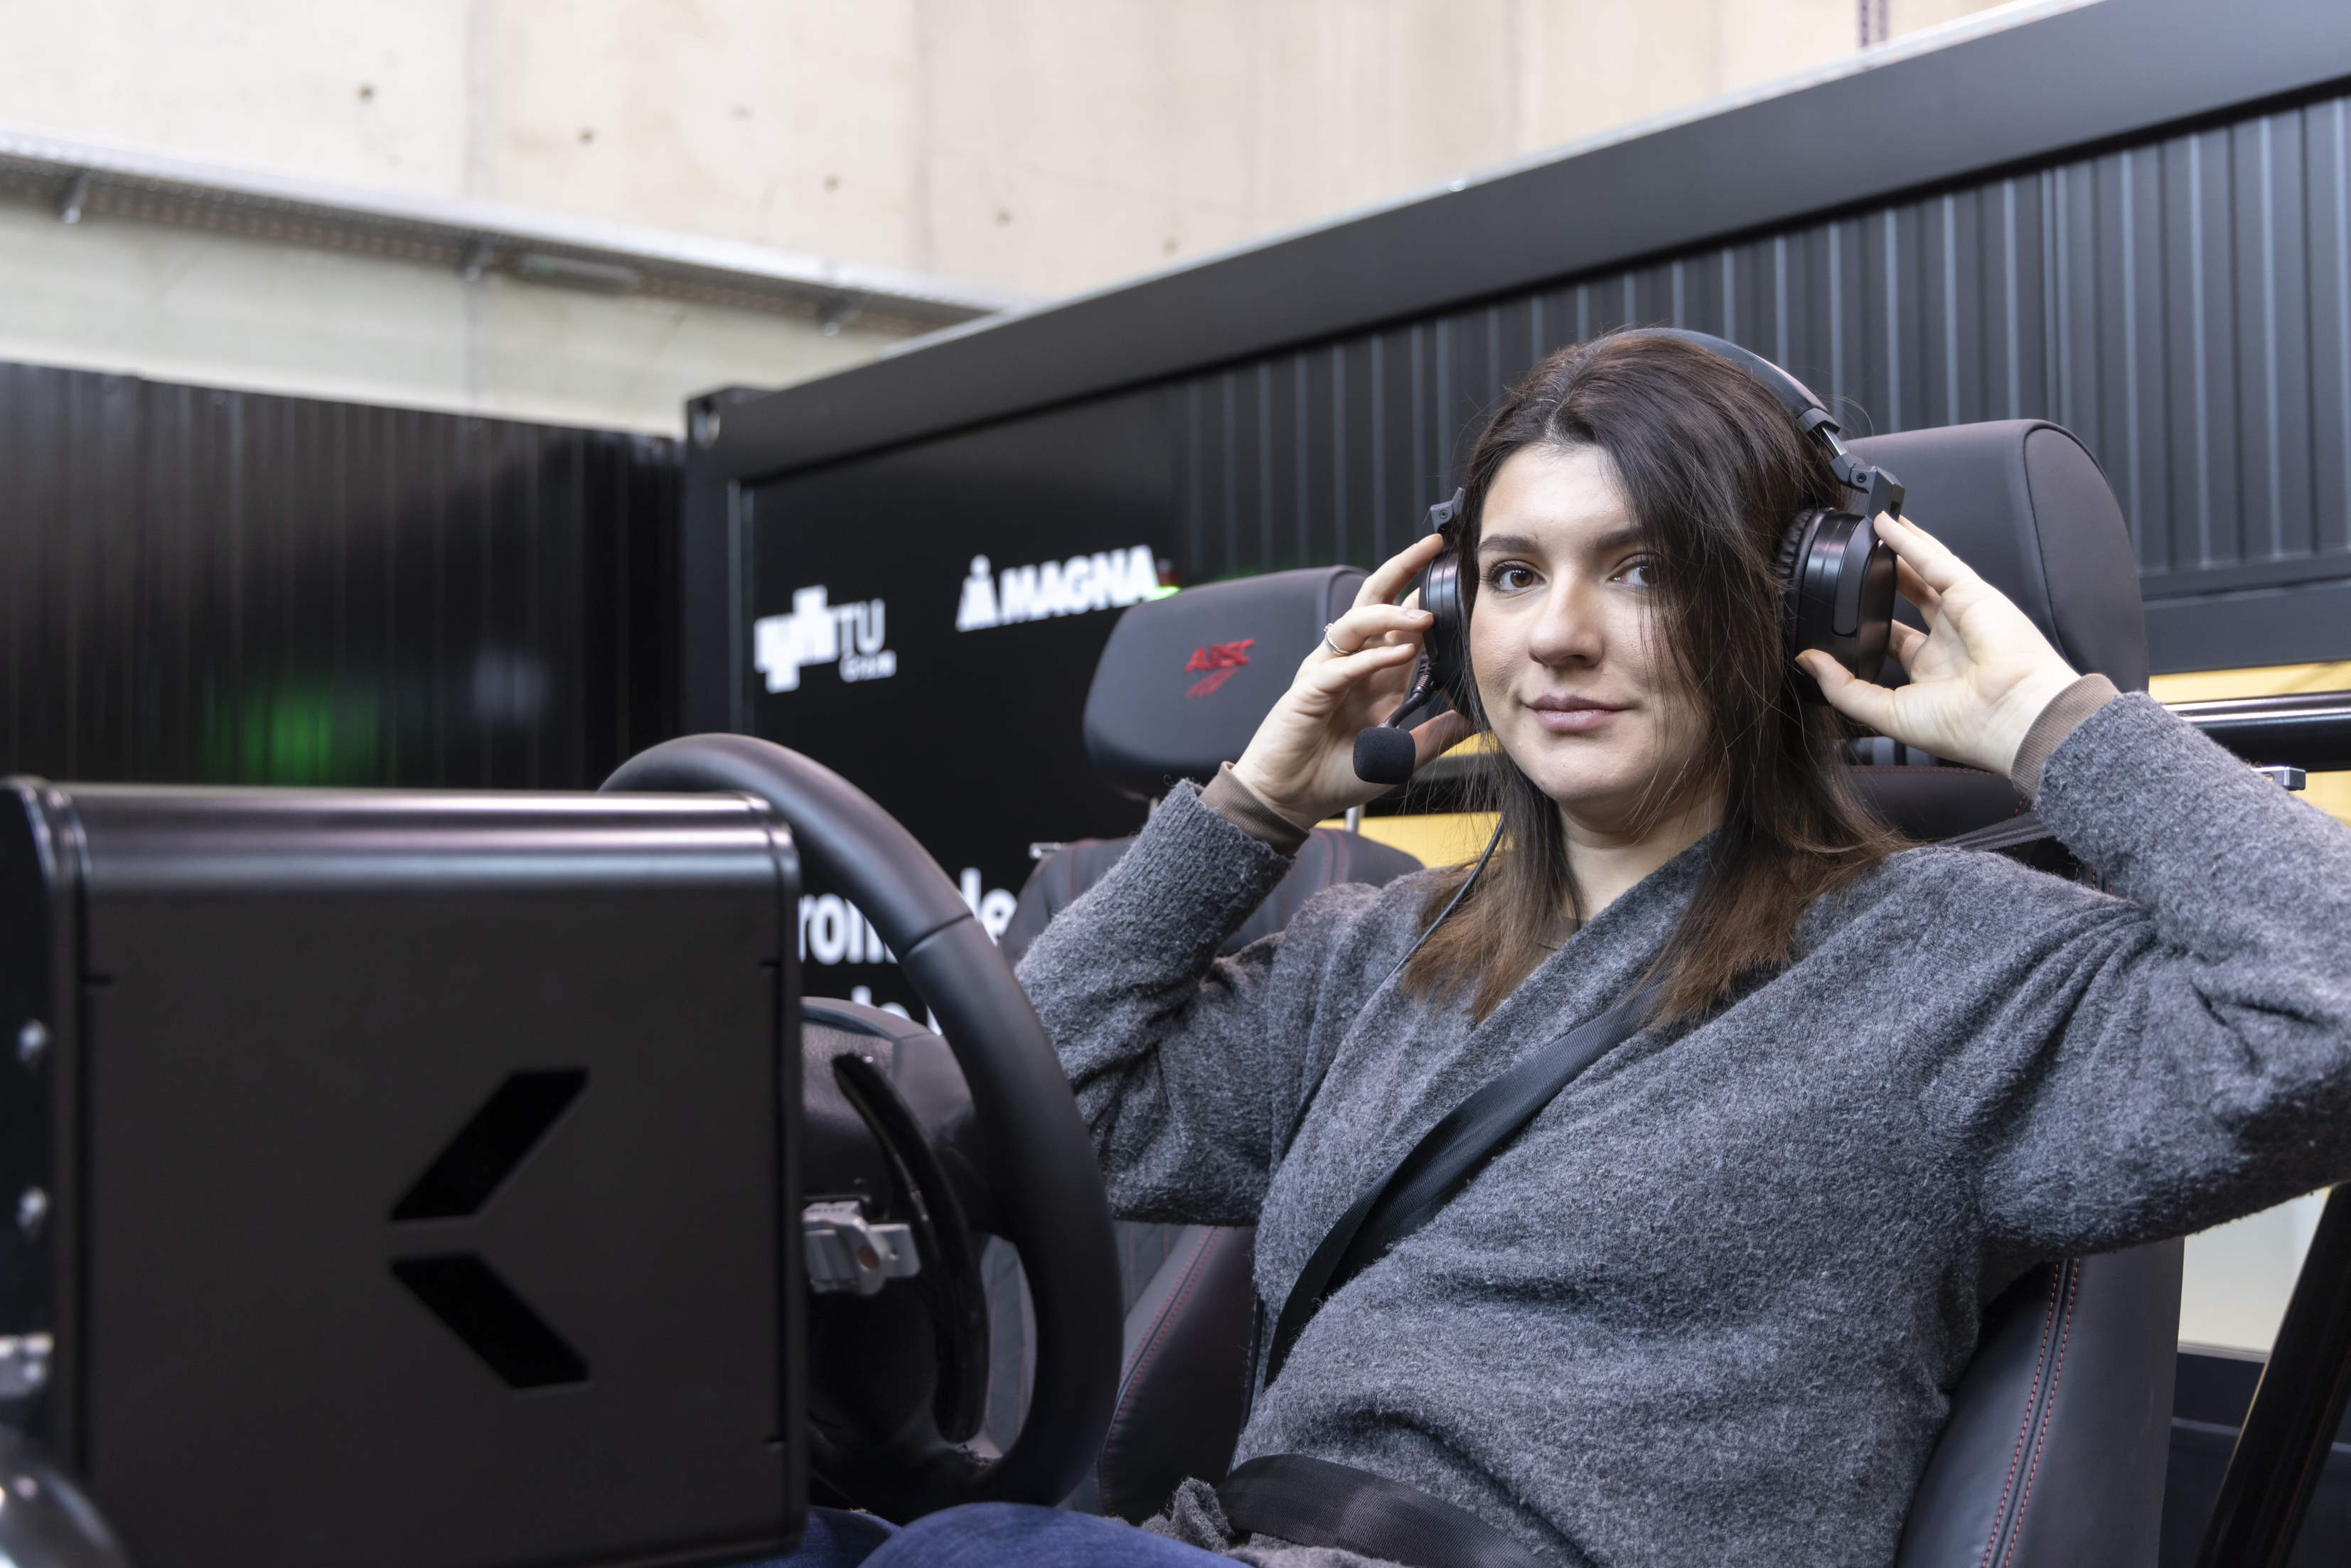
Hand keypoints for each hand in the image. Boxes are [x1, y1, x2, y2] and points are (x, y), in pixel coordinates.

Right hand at [1230, 535, 1478, 824]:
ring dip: (1391, 616)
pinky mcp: (1309, 690)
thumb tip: (1480, 718)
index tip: (1459, 577)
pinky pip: (1342, 665)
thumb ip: (1438, 733)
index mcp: (1377, 674)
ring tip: (1426, 617)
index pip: (1404, 623)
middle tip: (1434, 547)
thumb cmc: (1336, 776)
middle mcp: (1353, 664)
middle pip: (1376, 600)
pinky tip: (1399, 655)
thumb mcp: (1405, 756)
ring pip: (1357, 623)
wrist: (1291, 800)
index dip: (1428, 597)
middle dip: (1403, 569)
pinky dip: (1371, 658)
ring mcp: (1328, 671)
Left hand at [1798, 512, 2081, 779]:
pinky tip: (1884, 524)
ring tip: (1869, 530)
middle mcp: (1948, 640)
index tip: (1841, 614)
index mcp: (1930, 672)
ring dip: (1897, 549)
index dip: (1868, 624)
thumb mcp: (1886, 714)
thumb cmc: (1965, 726)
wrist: (2013, 717)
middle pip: (1909, 598)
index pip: (1893, 639)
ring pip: (1923, 571)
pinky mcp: (1971, 592)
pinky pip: (1933, 559)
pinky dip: (1908, 540)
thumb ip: (1843, 688)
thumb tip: (1808, 663)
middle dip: (1884, 579)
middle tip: (1856, 562)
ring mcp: (1960, 613)